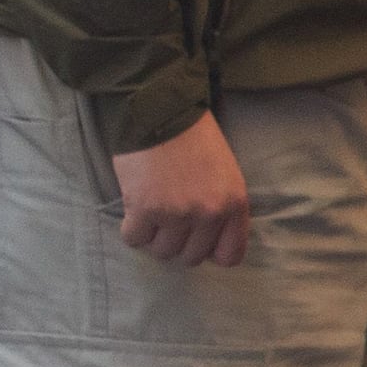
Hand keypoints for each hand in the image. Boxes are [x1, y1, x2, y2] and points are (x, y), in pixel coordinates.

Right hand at [113, 113, 253, 267]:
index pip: (229, 255)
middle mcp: (209, 213)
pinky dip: (132, 229)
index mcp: (234, 204)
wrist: (161, 110)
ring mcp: (176, 213)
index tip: (196, 240)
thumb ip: (222, 206)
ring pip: (162, 251)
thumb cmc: (194, 137)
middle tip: (168, 221)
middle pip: (191, 256)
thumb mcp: (226, 172)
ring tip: (150, 213)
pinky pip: (135, 239)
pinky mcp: (144, 209)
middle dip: (178, 242)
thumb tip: (206, 241)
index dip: (210, 251)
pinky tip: (134, 212)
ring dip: (154, 236)